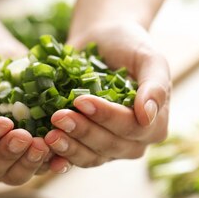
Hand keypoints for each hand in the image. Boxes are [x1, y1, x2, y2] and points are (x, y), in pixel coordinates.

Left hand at [44, 21, 170, 170]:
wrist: (102, 39)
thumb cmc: (129, 46)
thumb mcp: (149, 58)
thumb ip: (155, 86)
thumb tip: (147, 116)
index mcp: (154, 124)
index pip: (132, 128)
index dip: (107, 117)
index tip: (82, 100)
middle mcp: (133, 142)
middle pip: (109, 146)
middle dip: (83, 132)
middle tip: (58, 116)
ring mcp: (107, 147)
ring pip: (90, 157)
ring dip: (69, 147)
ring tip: (49, 134)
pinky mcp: (84, 146)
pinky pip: (72, 158)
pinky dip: (58, 156)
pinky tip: (43, 149)